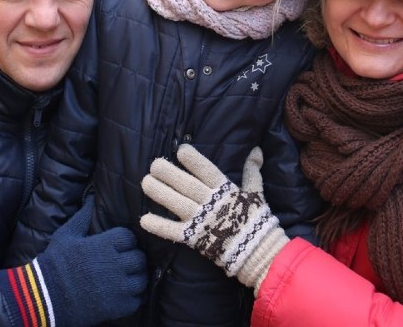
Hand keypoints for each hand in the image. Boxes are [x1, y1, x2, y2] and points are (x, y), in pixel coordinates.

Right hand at [0, 196, 145, 325]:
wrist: (45, 298)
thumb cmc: (54, 263)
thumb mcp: (66, 235)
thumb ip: (83, 216)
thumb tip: (92, 197)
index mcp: (104, 245)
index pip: (129, 238)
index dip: (125, 242)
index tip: (118, 247)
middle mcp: (115, 264)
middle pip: (139, 258)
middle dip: (133, 260)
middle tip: (124, 263)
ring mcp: (118, 287)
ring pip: (142, 279)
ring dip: (136, 278)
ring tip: (126, 279)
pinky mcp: (117, 307)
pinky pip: (137, 300)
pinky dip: (133, 298)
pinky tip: (124, 295)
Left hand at [140, 145, 288, 291]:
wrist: (258, 252)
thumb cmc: (256, 219)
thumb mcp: (256, 192)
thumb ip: (252, 170)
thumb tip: (257, 150)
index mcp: (226, 190)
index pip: (207, 171)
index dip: (194, 160)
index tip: (180, 150)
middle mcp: (211, 203)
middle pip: (187, 185)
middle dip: (169, 173)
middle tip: (154, 164)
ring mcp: (201, 221)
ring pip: (177, 204)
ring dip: (160, 193)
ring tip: (145, 182)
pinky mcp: (194, 238)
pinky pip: (174, 231)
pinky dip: (159, 226)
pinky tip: (144, 219)